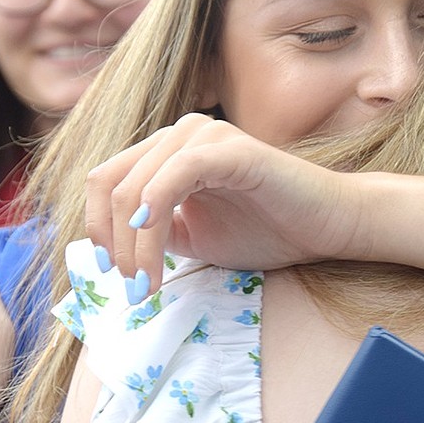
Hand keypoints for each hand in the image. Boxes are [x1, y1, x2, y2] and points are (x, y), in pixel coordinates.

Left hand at [85, 113, 365, 298]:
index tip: (110, 274)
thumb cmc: (266, 230)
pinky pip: (175, 174)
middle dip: (114, 245)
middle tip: (132, 289)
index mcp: (167, 150)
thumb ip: (152, 234)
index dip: (96, 228)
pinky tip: (152, 239)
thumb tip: (109, 251)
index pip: (105, 181)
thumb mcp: (192, 237)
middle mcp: (179, 133)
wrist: (327, 226)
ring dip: (134, 245)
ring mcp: (204, 134)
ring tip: (147, 284)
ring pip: (136, 188)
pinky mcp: (229, 148)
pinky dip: (154, 210)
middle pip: (112, 185)